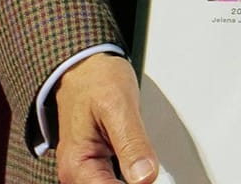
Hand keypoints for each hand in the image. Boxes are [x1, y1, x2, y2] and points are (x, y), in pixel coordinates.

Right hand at [56, 53, 158, 182]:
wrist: (84, 68)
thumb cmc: (95, 82)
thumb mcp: (119, 107)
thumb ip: (132, 143)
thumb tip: (145, 177)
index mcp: (77, 166)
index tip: (161, 180)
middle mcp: (77, 174)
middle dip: (139, 182)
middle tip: (163, 176)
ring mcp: (86, 171)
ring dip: (136, 180)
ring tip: (157, 171)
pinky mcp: (96, 165)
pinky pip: (114, 180)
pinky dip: (132, 176)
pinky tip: (146, 169)